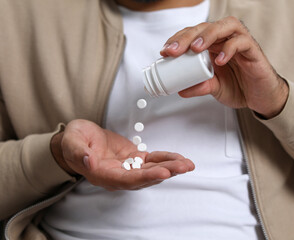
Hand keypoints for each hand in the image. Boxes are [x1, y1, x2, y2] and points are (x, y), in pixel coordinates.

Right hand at [51, 119, 194, 190]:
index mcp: (104, 175)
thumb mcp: (71, 142)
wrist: (79, 140)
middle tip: (184, 167)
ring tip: (188, 164)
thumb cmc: (73, 141)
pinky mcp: (134, 158)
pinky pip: (153, 160)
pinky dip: (166, 158)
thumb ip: (78, 151)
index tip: (163, 173)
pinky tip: (179, 158)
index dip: (146, 177)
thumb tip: (87, 161)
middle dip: (166, 172)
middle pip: (146, 177)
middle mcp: (119, 175)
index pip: (128, 179)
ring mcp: (128, 167)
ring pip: (152, 169)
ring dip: (171, 167)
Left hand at [160, 16, 288, 118]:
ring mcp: (240, 42)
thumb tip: (181, 89)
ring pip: (225, 26)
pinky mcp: (253, 50)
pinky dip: (229, 49)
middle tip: (173, 50)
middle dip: (187, 37)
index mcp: (213, 46)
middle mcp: (225, 40)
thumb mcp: (215, 89)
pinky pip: (242, 42)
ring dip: (208, 35)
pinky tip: (219, 60)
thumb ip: (200, 86)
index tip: (165, 51)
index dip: (178, 39)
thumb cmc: (240, 87)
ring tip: (195, 49)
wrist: (261, 98)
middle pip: (205, 27)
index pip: (194, 34)